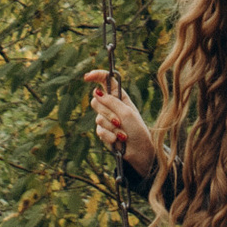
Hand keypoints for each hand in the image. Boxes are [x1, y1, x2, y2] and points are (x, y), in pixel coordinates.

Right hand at [85, 69, 156, 184]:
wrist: (139, 150)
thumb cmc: (137, 129)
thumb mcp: (126, 113)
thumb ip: (111, 102)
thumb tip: (96, 92)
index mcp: (119, 96)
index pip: (105, 81)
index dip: (96, 76)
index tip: (87, 78)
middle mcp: (111, 105)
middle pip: (96, 100)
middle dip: (107, 112)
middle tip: (119, 121)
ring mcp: (107, 118)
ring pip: (98, 117)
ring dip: (111, 127)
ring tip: (123, 133)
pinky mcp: (104, 131)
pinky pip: (99, 130)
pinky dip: (109, 136)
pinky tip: (118, 140)